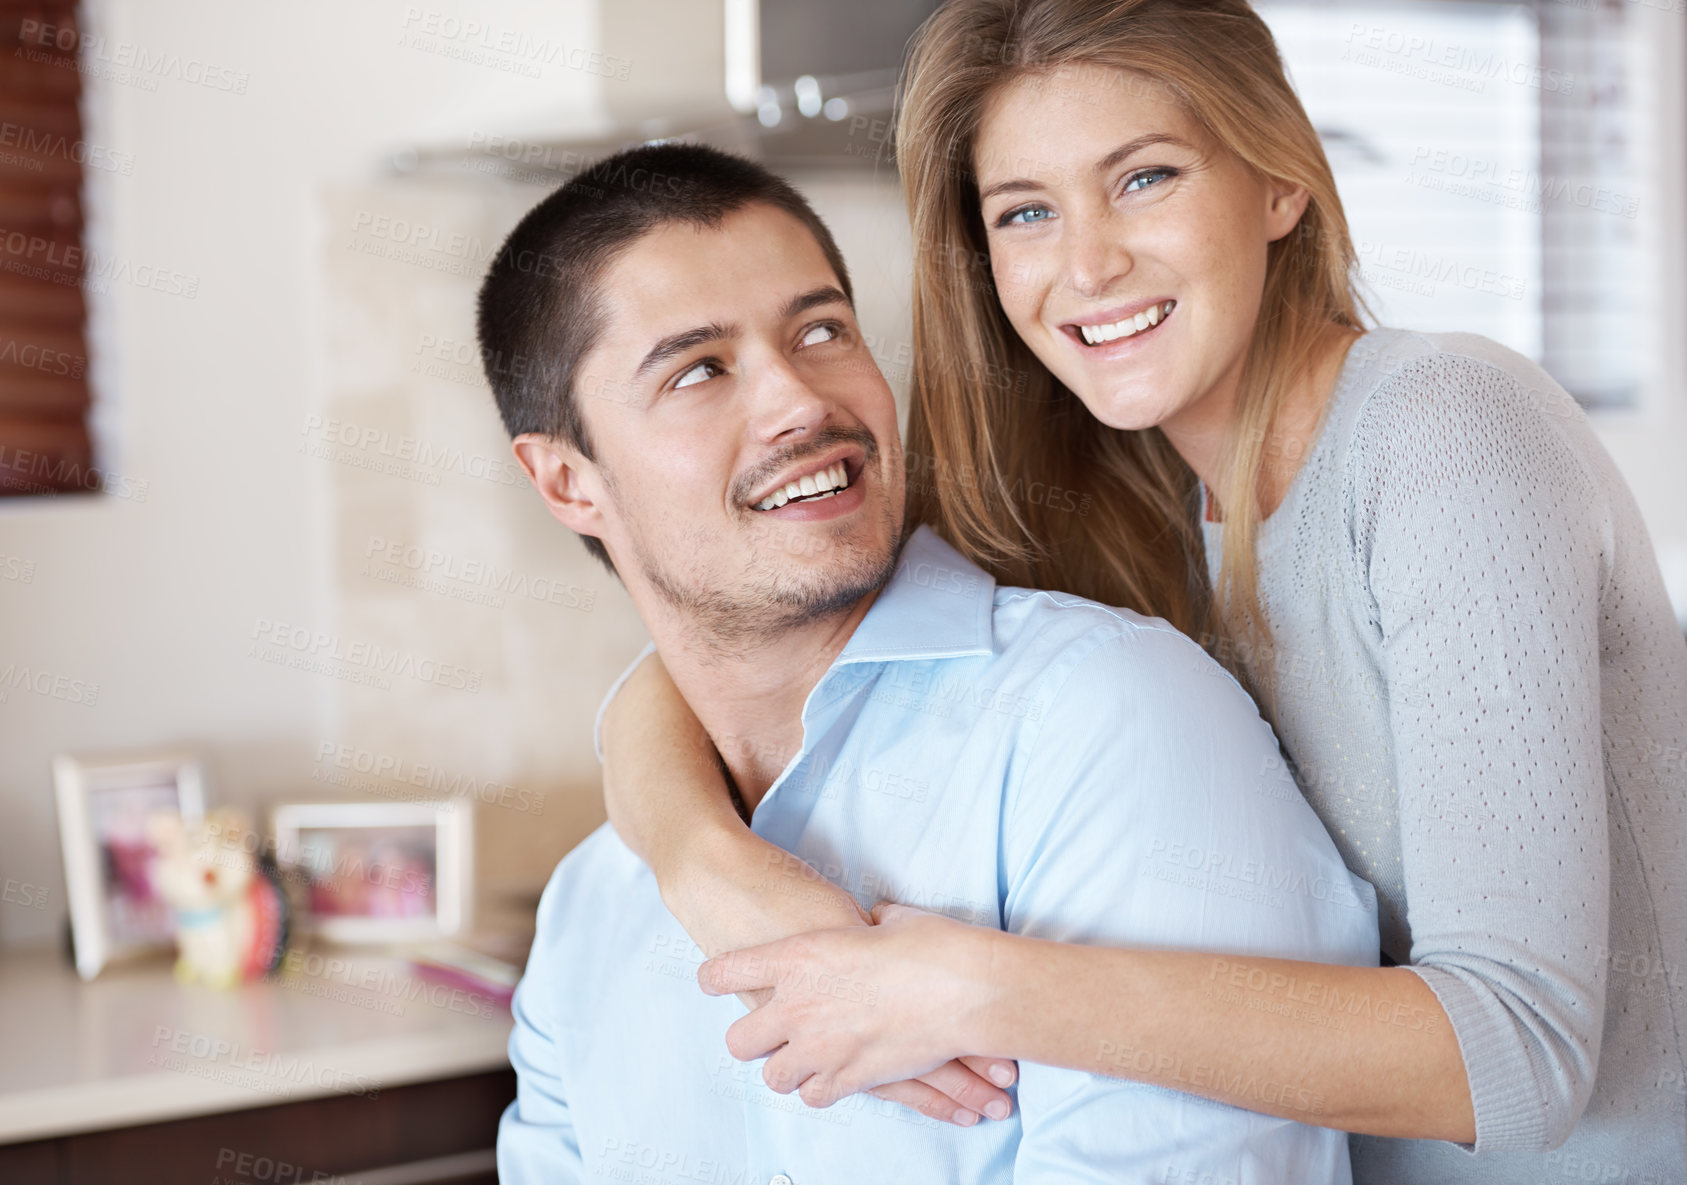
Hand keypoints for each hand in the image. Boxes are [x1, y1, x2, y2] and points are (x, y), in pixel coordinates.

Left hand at [678, 837, 1016, 1124]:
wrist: (967, 989)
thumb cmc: (932, 944)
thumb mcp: (890, 917)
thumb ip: (868, 923)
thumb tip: (873, 920)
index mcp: (798, 955)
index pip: (726, 971)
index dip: (717, 978)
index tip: (714, 981)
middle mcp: (797, 1004)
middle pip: (739, 1040)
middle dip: (751, 1039)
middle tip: (769, 1033)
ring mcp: (820, 1047)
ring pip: (773, 1076)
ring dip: (787, 1067)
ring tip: (805, 1057)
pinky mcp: (850, 1078)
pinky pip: (813, 1096)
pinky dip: (821, 1088)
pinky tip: (835, 1075)